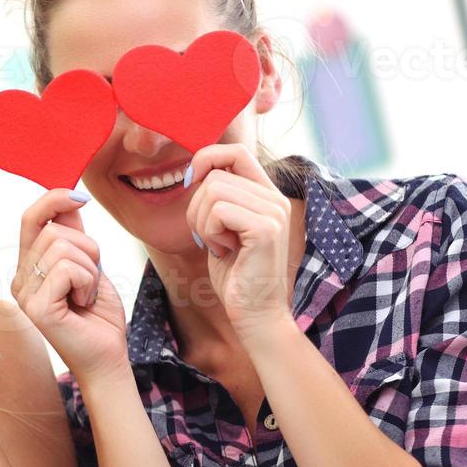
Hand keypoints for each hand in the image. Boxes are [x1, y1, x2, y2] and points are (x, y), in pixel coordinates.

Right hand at [12, 189, 127, 382]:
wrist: (107, 356)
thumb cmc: (99, 315)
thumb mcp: (89, 264)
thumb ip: (74, 234)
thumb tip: (69, 197)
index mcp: (29, 268)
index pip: (31, 219)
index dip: (53, 200)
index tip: (80, 197)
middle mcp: (20, 280)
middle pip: (54, 233)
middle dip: (88, 250)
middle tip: (92, 280)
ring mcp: (25, 294)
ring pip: (62, 248)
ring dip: (90, 269)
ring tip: (87, 294)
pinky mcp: (36, 308)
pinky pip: (67, 269)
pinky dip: (88, 282)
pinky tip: (84, 302)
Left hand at [185, 144, 294, 343]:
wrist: (255, 315)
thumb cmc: (236, 275)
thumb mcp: (223, 229)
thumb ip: (219, 199)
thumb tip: (197, 172)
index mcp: (266, 195)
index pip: (235, 151)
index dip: (206, 159)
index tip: (191, 184)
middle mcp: (275, 198)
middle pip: (215, 175)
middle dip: (196, 208)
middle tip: (208, 237)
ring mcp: (274, 212)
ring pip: (213, 191)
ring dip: (202, 223)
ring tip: (218, 246)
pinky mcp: (266, 228)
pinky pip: (218, 212)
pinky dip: (209, 233)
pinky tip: (224, 252)